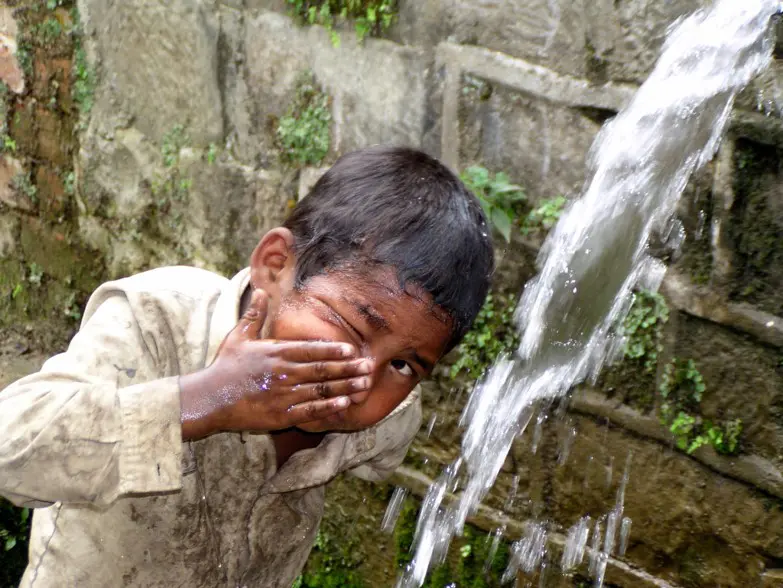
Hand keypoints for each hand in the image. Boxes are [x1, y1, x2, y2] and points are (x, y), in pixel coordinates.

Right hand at [179, 289, 372, 439]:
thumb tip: (262, 291)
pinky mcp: (280, 415)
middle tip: (369, 367)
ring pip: (320, 391)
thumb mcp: (239, 336)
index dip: (332, 350)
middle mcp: (283, 373)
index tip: (351, 349)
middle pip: (322, 370)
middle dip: (347, 368)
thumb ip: (255, 314)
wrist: (209, 398)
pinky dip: (328, 408)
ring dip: (345, 387)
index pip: (310, 350)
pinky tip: (344, 404)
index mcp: (276, 353)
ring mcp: (283, 395)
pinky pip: (309, 411)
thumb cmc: (225, 366)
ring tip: (363, 385)